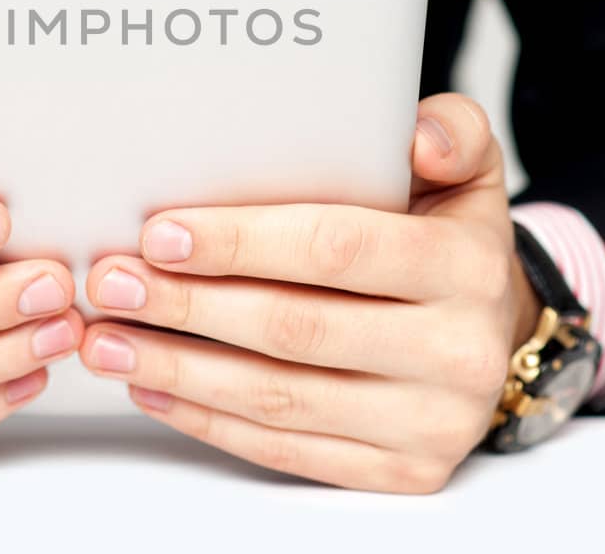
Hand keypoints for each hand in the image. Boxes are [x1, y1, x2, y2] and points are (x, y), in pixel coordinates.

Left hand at [77, 93, 540, 491]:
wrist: (496, 332)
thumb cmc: (450, 241)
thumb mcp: (467, 173)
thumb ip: (451, 132)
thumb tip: (417, 132)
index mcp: (465, 267)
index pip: (336, 250)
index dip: (241, 243)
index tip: (161, 234)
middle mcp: (456, 352)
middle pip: (295, 329)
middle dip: (188, 306)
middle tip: (112, 284)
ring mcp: (430, 422)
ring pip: (280, 399)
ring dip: (179, 369)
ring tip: (109, 340)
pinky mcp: (401, 471)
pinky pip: (288, 451)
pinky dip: (209, 420)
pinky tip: (154, 387)